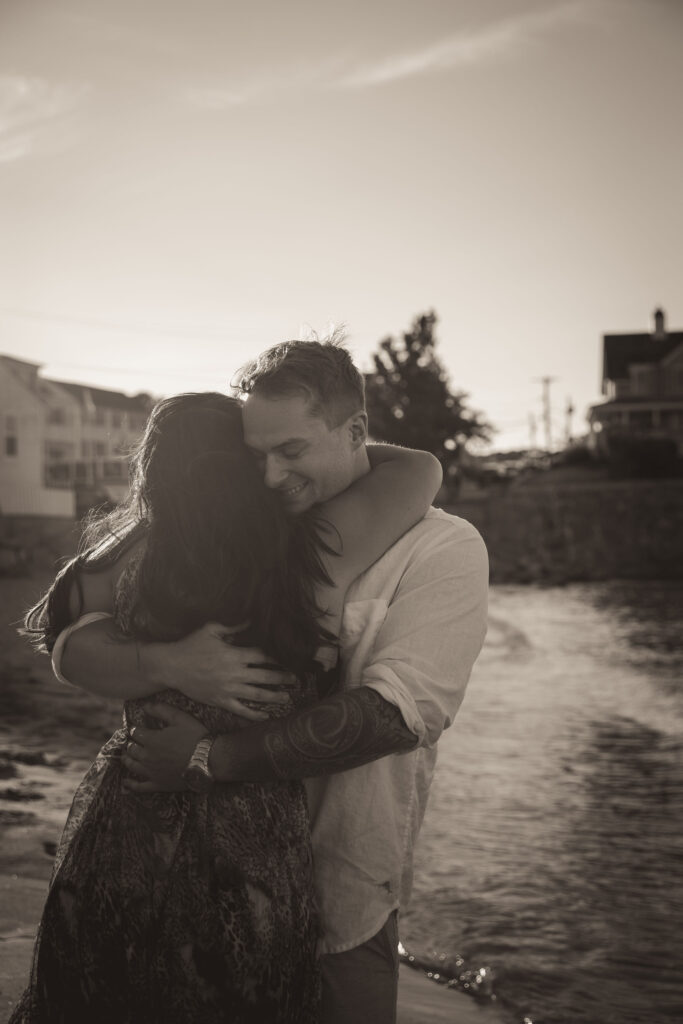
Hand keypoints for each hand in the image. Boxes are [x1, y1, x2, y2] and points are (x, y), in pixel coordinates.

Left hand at [121, 703, 206, 792]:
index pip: (135, 732)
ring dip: (126, 759)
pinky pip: (139, 786)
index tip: (134, 728)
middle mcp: (147, 756)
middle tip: (129, 741)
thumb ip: (161, 710)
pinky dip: (131, 785)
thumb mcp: (180, 718)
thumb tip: (145, 705)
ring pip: (132, 765)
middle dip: (129, 743)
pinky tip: (126, 783)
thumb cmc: (195, 737)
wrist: (207, 760)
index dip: (133, 729)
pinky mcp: (157, 784)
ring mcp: (151, 772)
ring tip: (125, 756)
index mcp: (151, 740)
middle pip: (131, 749)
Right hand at [147, 622, 299, 719]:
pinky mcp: (220, 701)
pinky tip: (265, 716)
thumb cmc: (190, 645)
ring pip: (257, 695)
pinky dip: (254, 714)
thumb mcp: (211, 630)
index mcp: (234, 654)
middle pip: (265, 676)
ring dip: (274, 696)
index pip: (262, 656)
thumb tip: (250, 620)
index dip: (276, 658)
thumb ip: (233, 627)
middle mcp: (234, 673)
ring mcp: (228, 689)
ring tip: (287, 697)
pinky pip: (241, 709)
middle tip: (295, 679)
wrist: (171, 666)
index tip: (287, 659)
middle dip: (282, 677)